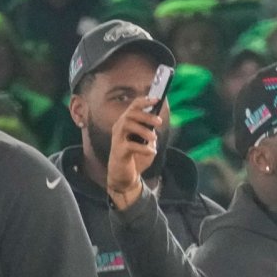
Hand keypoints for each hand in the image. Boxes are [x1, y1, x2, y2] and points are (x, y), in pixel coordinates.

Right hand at [106, 96, 160, 210]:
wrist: (125, 176)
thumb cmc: (136, 157)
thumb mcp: (147, 143)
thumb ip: (150, 133)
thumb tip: (155, 125)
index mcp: (127, 123)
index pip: (133, 107)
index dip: (144, 101)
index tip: (156, 99)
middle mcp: (119, 128)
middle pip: (130, 114)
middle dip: (146, 116)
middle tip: (159, 122)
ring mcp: (117, 139)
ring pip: (127, 125)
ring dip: (143, 130)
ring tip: (153, 138)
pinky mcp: (118, 151)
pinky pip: (130, 145)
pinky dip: (143, 148)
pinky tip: (150, 151)